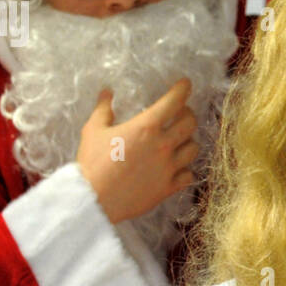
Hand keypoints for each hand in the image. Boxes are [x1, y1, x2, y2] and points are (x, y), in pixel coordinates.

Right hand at [76, 78, 198, 225]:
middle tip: (181, 114)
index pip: (174, 101)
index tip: (185, 85)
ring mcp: (168, 168)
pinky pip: (188, 175)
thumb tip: (106, 93)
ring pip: (193, 149)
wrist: (94, 200)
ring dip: (188, 141)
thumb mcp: (93, 131)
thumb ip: (103, 110)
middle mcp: (163, 145)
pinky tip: (178, 168)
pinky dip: (186, 170)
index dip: (182, 90)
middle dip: (188, 114)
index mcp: (146, 127)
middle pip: (191, 123)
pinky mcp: (168, 188)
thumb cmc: (92, 163)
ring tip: (180, 141)